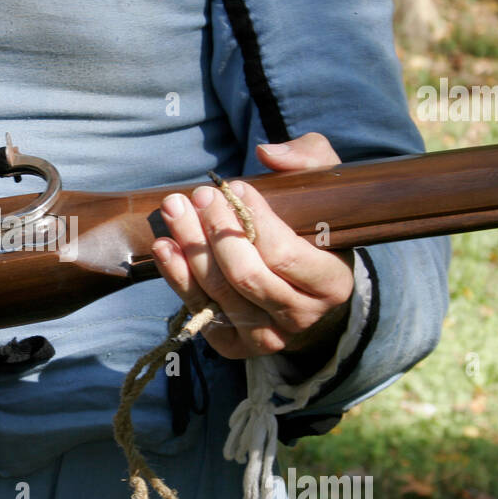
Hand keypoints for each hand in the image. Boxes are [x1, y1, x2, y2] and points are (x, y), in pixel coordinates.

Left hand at [151, 132, 354, 361]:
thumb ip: (308, 160)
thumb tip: (268, 154)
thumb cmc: (312, 230)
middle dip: (216, 231)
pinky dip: (177, 277)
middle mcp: (301, 316)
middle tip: (198, 196)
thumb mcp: (325, 189)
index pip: (285, 254)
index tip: (233, 186)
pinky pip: (199, 310)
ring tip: (174, 210)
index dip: (254, 220)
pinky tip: (165, 246)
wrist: (300, 286)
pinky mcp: (233, 344)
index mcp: (332, 283)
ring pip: (219, 293)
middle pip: (246, 276)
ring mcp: (266, 335)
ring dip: (190, 247)